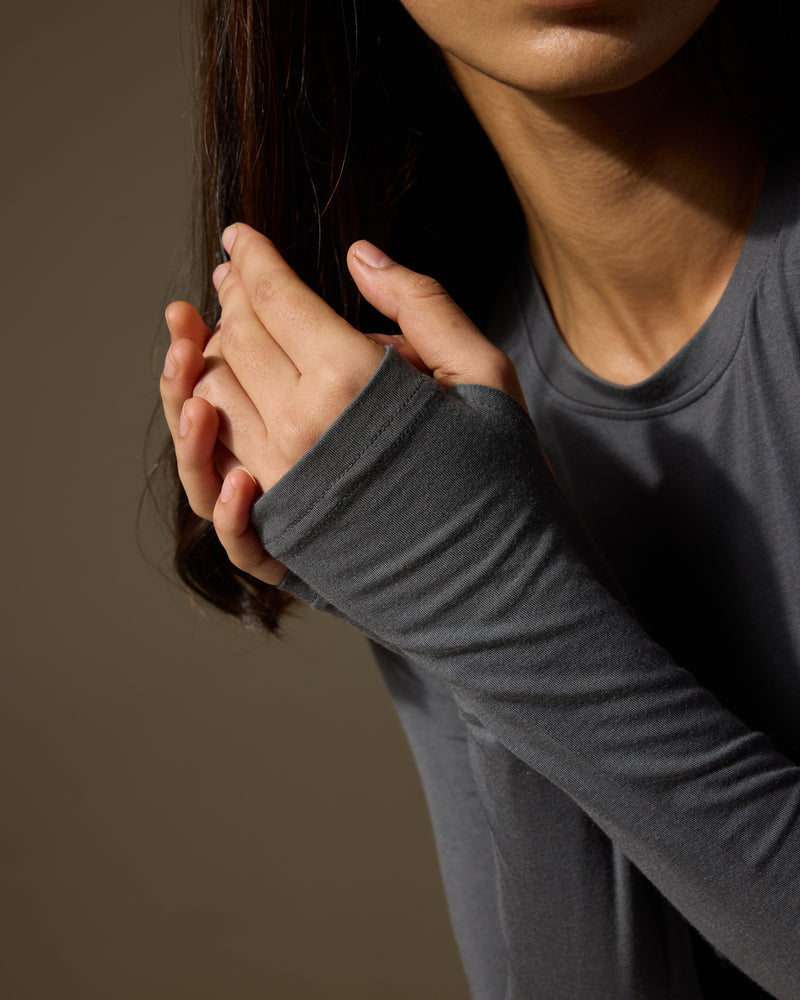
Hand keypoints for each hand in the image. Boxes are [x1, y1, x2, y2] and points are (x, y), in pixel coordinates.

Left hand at [166, 223, 524, 585]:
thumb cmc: (499, 478)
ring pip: (211, 399)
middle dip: (232, 298)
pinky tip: (210, 410)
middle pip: (237, 341)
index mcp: (352, 381)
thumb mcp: (483, 374)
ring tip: (208, 331)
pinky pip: (213, 475)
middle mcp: (300, 428)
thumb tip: (359, 255)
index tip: (240, 234)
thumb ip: (421, 304)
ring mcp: (280, 483)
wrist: (495, 586)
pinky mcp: (277, 529)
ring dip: (203, 357)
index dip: (254, 258)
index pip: (277, 297)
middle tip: (234, 275)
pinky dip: (203, 435)